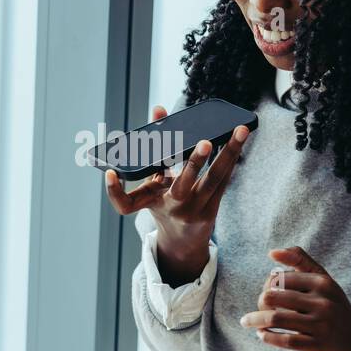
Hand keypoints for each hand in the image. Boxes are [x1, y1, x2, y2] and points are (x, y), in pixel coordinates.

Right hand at [104, 104, 248, 282]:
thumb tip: (159, 110)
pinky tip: (240, 139)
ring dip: (229, 153)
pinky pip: (224, 180)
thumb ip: (151, 150)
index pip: (125, 205)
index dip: (114, 191)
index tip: (110, 174)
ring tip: (240, 130)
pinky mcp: (214, 206)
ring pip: (215, 180)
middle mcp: (173, 208)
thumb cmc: (163, 206)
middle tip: (204, 143)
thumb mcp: (150, 185)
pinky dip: (231, 158)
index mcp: (150, 203)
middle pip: (183, 188)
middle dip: (193, 163)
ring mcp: (196, 210)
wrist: (183, 240)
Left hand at [240, 246, 350, 350]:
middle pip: (272, 297)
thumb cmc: (335, 306)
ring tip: (248, 322)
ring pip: (276, 318)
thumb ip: (300, 261)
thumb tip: (272, 252)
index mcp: (322, 282)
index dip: (267, 285)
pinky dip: (268, 337)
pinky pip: (285, 340)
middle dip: (259, 303)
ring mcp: (321, 324)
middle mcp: (323, 302)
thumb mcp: (324, 280)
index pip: (279, 278)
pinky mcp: (318, 345)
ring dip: (255, 320)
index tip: (267, 292)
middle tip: (258, 309)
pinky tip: (262, 335)